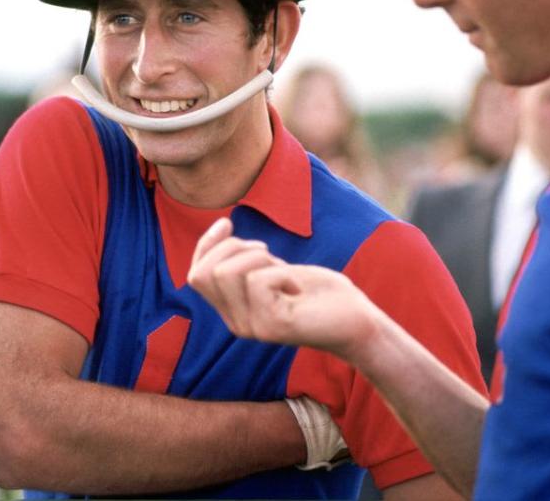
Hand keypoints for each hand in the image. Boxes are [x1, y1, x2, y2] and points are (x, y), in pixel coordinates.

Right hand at [188, 218, 381, 360]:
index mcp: (233, 309)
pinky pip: (257, 280)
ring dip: (259, 257)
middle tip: (269, 255)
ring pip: (226, 272)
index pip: (195, 275)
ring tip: (284, 270)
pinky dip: (280, 272)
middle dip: (235, 248)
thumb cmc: (319, 292)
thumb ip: (245, 259)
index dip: (206, 244)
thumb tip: (221, 225)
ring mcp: (251, 327)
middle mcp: (236, 322)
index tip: (228, 222)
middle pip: (205, 272)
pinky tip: (297, 288)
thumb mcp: (275, 268)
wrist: (355, 320)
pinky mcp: (271, 326)